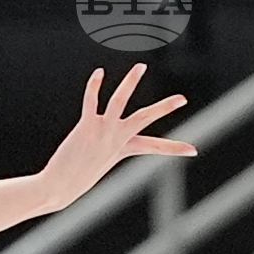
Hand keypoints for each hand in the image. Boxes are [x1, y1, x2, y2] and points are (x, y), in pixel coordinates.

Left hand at [37, 67, 194, 211]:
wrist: (59, 187)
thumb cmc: (77, 177)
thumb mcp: (98, 161)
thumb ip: (104, 148)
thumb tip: (107, 145)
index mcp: (123, 148)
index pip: (155, 146)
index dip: (175, 149)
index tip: (193, 150)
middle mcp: (116, 138)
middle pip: (145, 118)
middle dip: (164, 107)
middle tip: (182, 99)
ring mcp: (102, 132)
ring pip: (119, 102)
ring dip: (130, 83)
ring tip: (141, 66)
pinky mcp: (86, 127)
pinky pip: (92, 102)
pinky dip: (94, 86)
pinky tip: (98, 73)